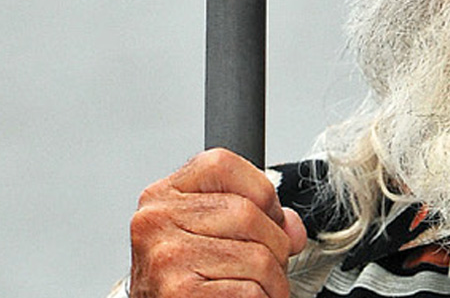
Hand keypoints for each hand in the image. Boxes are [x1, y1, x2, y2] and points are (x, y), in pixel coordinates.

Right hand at [129, 148, 307, 297]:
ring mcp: (167, 258)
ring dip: (274, 280)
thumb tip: (291, 229)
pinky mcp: (180, 294)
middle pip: (247, 213)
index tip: (268, 216)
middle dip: (276, 244)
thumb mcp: (208, 230)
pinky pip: (250, 291)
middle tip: (270, 263)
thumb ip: (255, 213)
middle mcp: (158, 221)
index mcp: (164, 194)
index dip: (260, 190)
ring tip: (260, 288)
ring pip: (258, 257)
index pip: (223, 165)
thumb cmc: (185, 275)